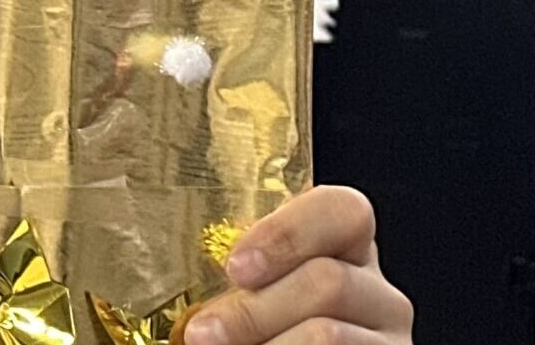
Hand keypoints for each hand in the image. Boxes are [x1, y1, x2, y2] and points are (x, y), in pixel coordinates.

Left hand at [181, 186, 411, 344]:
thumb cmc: (240, 330)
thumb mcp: (238, 292)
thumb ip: (230, 268)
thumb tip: (153, 251)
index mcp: (340, 250)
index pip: (342, 210)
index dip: (287, 232)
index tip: (234, 267)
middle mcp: (377, 292)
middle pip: (328, 281)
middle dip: (252, 311)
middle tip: (202, 334)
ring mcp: (388, 340)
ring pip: (329, 334)